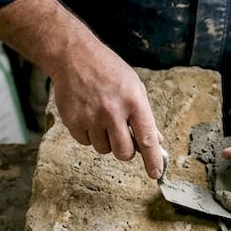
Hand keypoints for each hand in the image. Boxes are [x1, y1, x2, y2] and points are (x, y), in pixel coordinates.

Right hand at [0, 0, 165, 178]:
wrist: (73, 57)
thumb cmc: (108, 70)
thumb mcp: (134, 87)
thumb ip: (145, 116)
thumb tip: (157, 141)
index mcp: (133, 101)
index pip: (147, 139)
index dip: (153, 160)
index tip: (155, 173)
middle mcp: (112, 111)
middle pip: (124, 152)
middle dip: (126, 151)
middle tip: (122, 136)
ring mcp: (91, 117)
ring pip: (104, 149)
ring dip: (106, 140)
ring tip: (102, 118)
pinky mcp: (73, 121)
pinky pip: (86, 143)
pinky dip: (89, 135)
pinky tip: (88, 116)